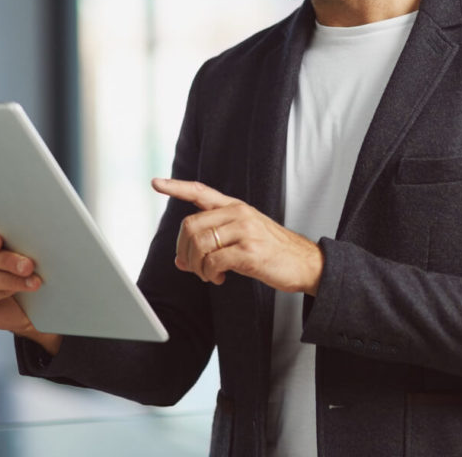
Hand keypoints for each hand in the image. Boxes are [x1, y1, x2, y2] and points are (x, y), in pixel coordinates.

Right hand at [0, 223, 61, 354]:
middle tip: (29, 265)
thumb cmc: (18, 269)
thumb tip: (31, 235)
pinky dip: (2, 293)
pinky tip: (16, 291)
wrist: (23, 304)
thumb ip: (14, 240)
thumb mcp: (16, 250)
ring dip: (11, 279)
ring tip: (33, 281)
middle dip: (7, 260)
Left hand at [152, 178, 323, 295]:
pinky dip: (210, 275)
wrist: (306, 263)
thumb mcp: (242, 238)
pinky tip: (220, 279)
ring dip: (197, 267)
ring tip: (209, 275)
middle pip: (191, 225)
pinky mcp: (249, 252)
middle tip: (192, 267)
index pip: (200, 191)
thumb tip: (180, 260)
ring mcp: (245, 231)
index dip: (176, 187)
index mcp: (235, 207)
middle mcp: (238, 213)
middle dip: (184, 250)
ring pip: (199, 244)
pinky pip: (213, 262)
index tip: (155, 183)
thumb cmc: (272, 251)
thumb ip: (213, 242)